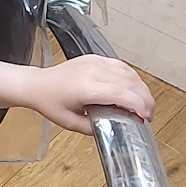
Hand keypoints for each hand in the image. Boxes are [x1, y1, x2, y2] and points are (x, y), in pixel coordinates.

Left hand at [28, 55, 153, 134]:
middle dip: (145, 99)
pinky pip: (121, 65)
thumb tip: (115, 128)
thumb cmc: (50, 102)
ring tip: (144, 104)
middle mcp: (92, 72)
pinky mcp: (95, 58)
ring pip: (128, 72)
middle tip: (148, 114)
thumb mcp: (70, 123)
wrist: (37, 84)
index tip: (145, 117)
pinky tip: (135, 88)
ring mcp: (95, 62)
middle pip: (129, 82)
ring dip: (141, 88)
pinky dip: (132, 77)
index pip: (121, 93)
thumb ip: (94, 128)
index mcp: (86, 88)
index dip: (138, 104)